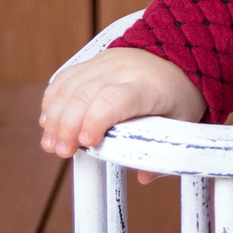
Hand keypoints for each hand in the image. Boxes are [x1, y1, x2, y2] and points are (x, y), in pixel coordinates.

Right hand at [39, 50, 205, 166]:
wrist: (178, 56)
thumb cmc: (178, 93)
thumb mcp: (183, 122)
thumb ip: (165, 152)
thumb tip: (145, 177)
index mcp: (147, 87)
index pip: (115, 99)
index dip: (96, 120)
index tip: (86, 142)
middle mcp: (122, 70)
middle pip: (85, 94)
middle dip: (68, 126)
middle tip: (63, 151)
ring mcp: (104, 63)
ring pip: (69, 87)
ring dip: (55, 117)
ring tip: (51, 144)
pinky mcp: (92, 62)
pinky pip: (64, 79)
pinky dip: (52, 101)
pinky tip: (49, 122)